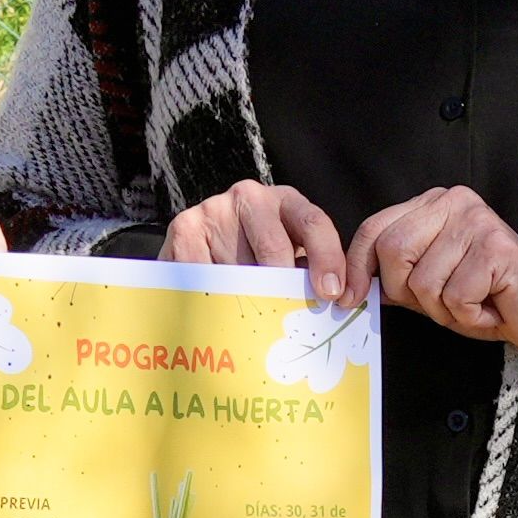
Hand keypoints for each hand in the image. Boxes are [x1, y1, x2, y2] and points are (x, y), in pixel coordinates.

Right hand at [163, 177, 358, 303]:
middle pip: (275, 247)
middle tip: (287, 318)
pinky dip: (213, 297)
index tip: (331, 294)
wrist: (202, 243)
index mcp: (286, 201)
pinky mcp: (184, 228)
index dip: (327, 258)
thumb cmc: (256, 256)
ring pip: (238, 267)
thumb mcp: (289, 257)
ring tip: (249, 321)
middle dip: (285, 287)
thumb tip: (333, 303)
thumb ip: (308, 273)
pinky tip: (219, 313)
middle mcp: (250, 196)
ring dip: (246, 298)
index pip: (313, 224)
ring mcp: (215, 209)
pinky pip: (203, 273)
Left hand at [352, 186, 517, 362]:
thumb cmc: (490, 297)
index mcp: (433, 204)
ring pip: (423, 282)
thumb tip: (345, 288)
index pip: (375, 229)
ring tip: (474, 301)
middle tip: (444, 302)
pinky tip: (491, 305)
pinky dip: (469, 315)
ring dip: (445, 309)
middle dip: (410, 293)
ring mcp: (477, 221)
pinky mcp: (496, 248)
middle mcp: (454, 202)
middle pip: (393, 252)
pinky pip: (455, 297)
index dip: (356, 268)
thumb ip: (395, 275)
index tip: (347, 299)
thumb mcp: (430, 284)